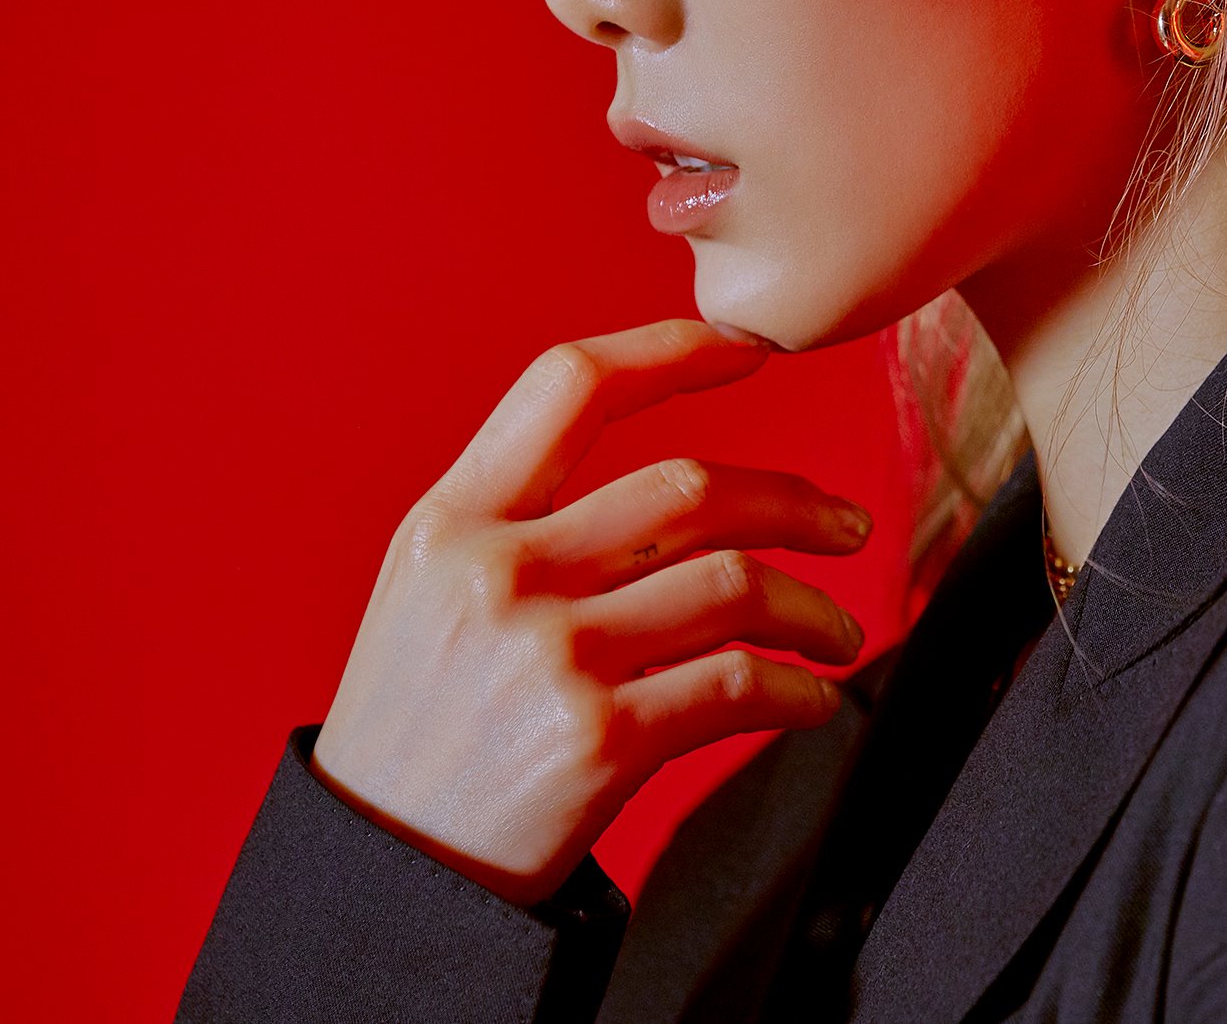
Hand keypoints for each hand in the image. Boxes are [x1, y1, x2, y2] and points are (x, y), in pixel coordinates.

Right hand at [309, 318, 871, 905]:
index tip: (752, 351)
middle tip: (846, 526)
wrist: (379, 877)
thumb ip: (517, 527)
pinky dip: (796, 689)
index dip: (672, 350)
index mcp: (453, 522)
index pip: (572, 388)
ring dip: (812, 608)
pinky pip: (739, 684)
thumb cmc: (417, 732)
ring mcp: (551, 656)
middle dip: (795, 502)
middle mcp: (501, 574)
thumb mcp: (424, 597)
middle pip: (692, 488)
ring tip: (836, 633)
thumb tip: (669, 491)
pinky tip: (809, 699)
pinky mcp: (598, 742)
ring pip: (736, 584)